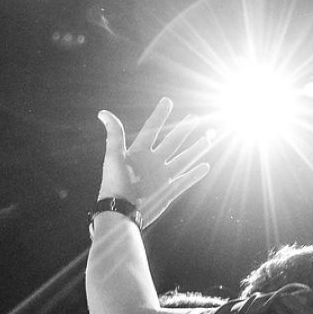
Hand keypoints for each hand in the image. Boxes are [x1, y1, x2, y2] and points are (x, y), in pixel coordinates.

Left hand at [98, 98, 214, 224]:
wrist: (121, 212)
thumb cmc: (114, 184)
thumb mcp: (114, 157)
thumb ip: (114, 135)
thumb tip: (103, 112)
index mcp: (139, 152)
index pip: (152, 129)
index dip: (160, 115)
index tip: (168, 101)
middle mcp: (153, 162)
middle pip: (173, 142)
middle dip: (184, 129)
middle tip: (195, 117)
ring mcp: (162, 176)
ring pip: (184, 159)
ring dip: (197, 148)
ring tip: (209, 137)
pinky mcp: (169, 191)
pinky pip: (186, 180)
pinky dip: (196, 174)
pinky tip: (205, 166)